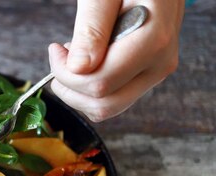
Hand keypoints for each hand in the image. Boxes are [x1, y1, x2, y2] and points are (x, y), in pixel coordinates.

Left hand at [48, 0, 183, 121]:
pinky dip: (92, 87)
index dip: (66, 74)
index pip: (99, 84)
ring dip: (80, 91)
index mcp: (153, 42)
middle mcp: (159, 64)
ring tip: (75, 57)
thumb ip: (92, 28)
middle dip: (71, 89)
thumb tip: (79, 69)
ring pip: (108, 107)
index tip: (56, 49)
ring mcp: (155, 72)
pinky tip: (88, 60)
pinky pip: (114, 96)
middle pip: (104, 105)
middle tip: (60, 59)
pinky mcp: (147, 74)